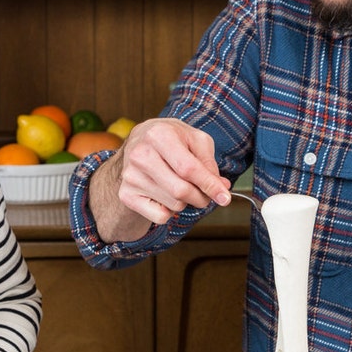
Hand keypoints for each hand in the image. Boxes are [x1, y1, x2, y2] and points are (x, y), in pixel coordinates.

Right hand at [91, 118, 232, 240]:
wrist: (139, 141)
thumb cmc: (171, 138)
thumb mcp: (194, 139)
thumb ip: (209, 162)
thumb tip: (221, 188)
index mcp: (159, 135)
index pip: (189, 169)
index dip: (210, 185)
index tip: (225, 198)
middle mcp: (140, 155)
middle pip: (181, 191)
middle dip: (201, 197)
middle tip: (206, 194)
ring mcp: (130, 176)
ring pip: (173, 205)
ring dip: (186, 202)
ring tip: (180, 185)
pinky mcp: (126, 194)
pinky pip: (160, 216)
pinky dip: (170, 211)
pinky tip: (165, 194)